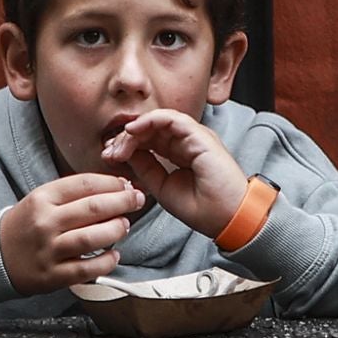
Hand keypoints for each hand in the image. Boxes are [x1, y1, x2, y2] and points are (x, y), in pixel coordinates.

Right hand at [0, 173, 141, 295]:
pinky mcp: (53, 275)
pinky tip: (115, 255)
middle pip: (93, 208)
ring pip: (92, 237)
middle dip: (122, 202)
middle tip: (136, 200)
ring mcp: (49, 250)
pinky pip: (88, 269)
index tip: (126, 185)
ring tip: (124, 226)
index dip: (112, 183)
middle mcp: (45, 223)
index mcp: (42, 198)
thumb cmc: (26, 226)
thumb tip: (114, 188)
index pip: (84, 184)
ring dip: (116, 230)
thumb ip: (73, 194)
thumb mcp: (41, 200)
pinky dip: (107, 262)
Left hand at [100, 109, 246, 238]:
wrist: (229, 218)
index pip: (149, 140)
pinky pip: (170, 118)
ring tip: (119, 145)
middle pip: (151, 129)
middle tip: (109, 152)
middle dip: (126, 138)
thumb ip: (146, 167)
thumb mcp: (163, 187)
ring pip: (158, 121)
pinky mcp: (200, 135)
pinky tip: (133, 132)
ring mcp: (195, 137)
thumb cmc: (204, 209)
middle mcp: (188, 142)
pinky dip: (149, 121)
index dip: (128, 145)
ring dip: (134, 131)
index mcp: (180, 154)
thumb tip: (125, 153)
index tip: (109, 158)